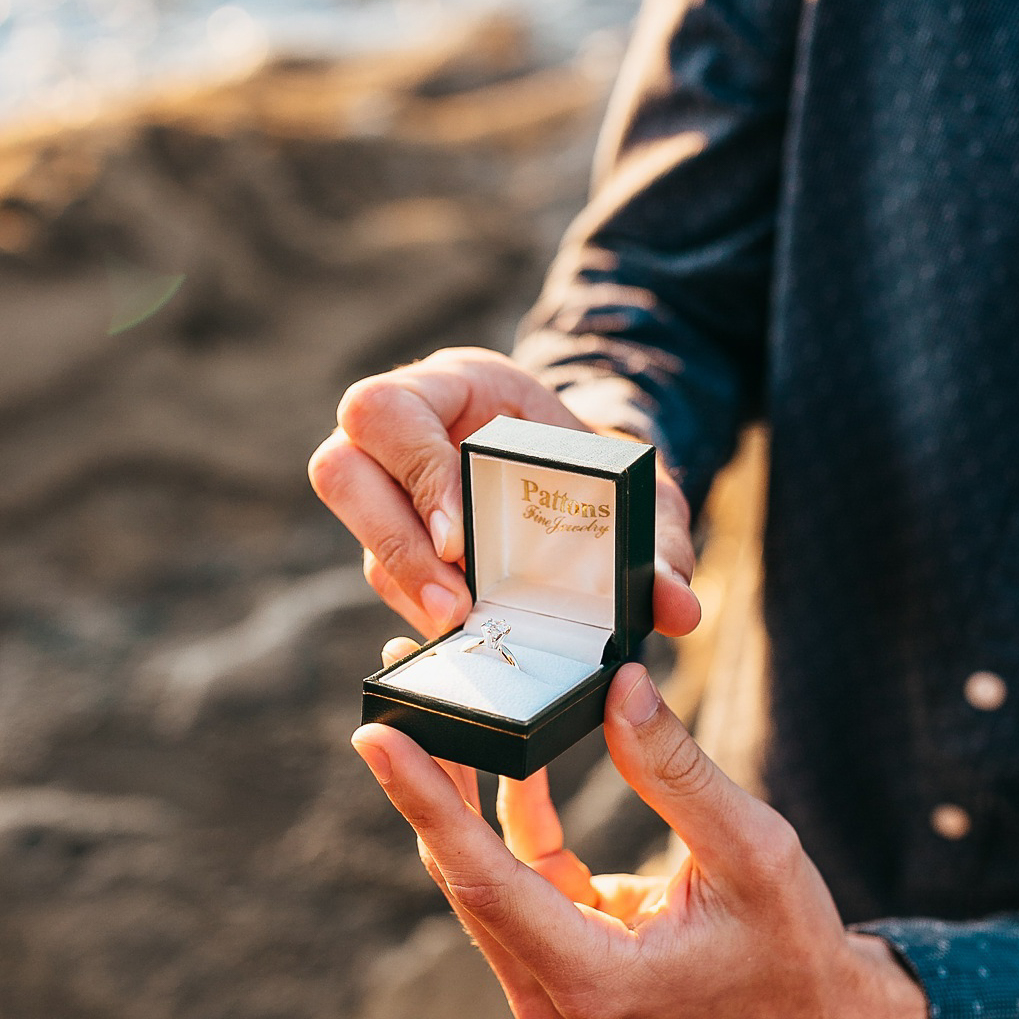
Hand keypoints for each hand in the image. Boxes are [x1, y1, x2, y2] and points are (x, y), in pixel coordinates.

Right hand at [308, 346, 700, 640]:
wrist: (588, 489)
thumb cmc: (603, 473)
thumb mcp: (639, 494)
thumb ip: (661, 544)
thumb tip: (678, 608)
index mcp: (456, 384)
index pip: (391, 411)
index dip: (416, 474)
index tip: (459, 541)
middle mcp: (403, 427)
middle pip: (339, 465)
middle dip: (392, 539)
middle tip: (453, 602)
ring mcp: (387, 483)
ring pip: (349, 524)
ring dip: (398, 578)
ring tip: (455, 623)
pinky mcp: (389, 537)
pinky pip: (378, 571)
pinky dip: (413, 604)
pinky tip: (459, 633)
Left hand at [351, 662, 928, 1018]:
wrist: (813, 1012)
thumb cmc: (791, 940)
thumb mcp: (751, 847)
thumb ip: (675, 771)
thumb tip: (616, 686)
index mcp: (592, 977)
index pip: (487, 880)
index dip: (427, 804)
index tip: (376, 738)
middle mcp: (552, 990)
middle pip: (464, 875)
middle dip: (427, 781)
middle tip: (397, 690)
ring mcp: (550, 977)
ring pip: (479, 874)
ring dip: (456, 795)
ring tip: (432, 707)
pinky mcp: (559, 952)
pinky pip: (513, 874)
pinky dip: (506, 815)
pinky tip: (506, 753)